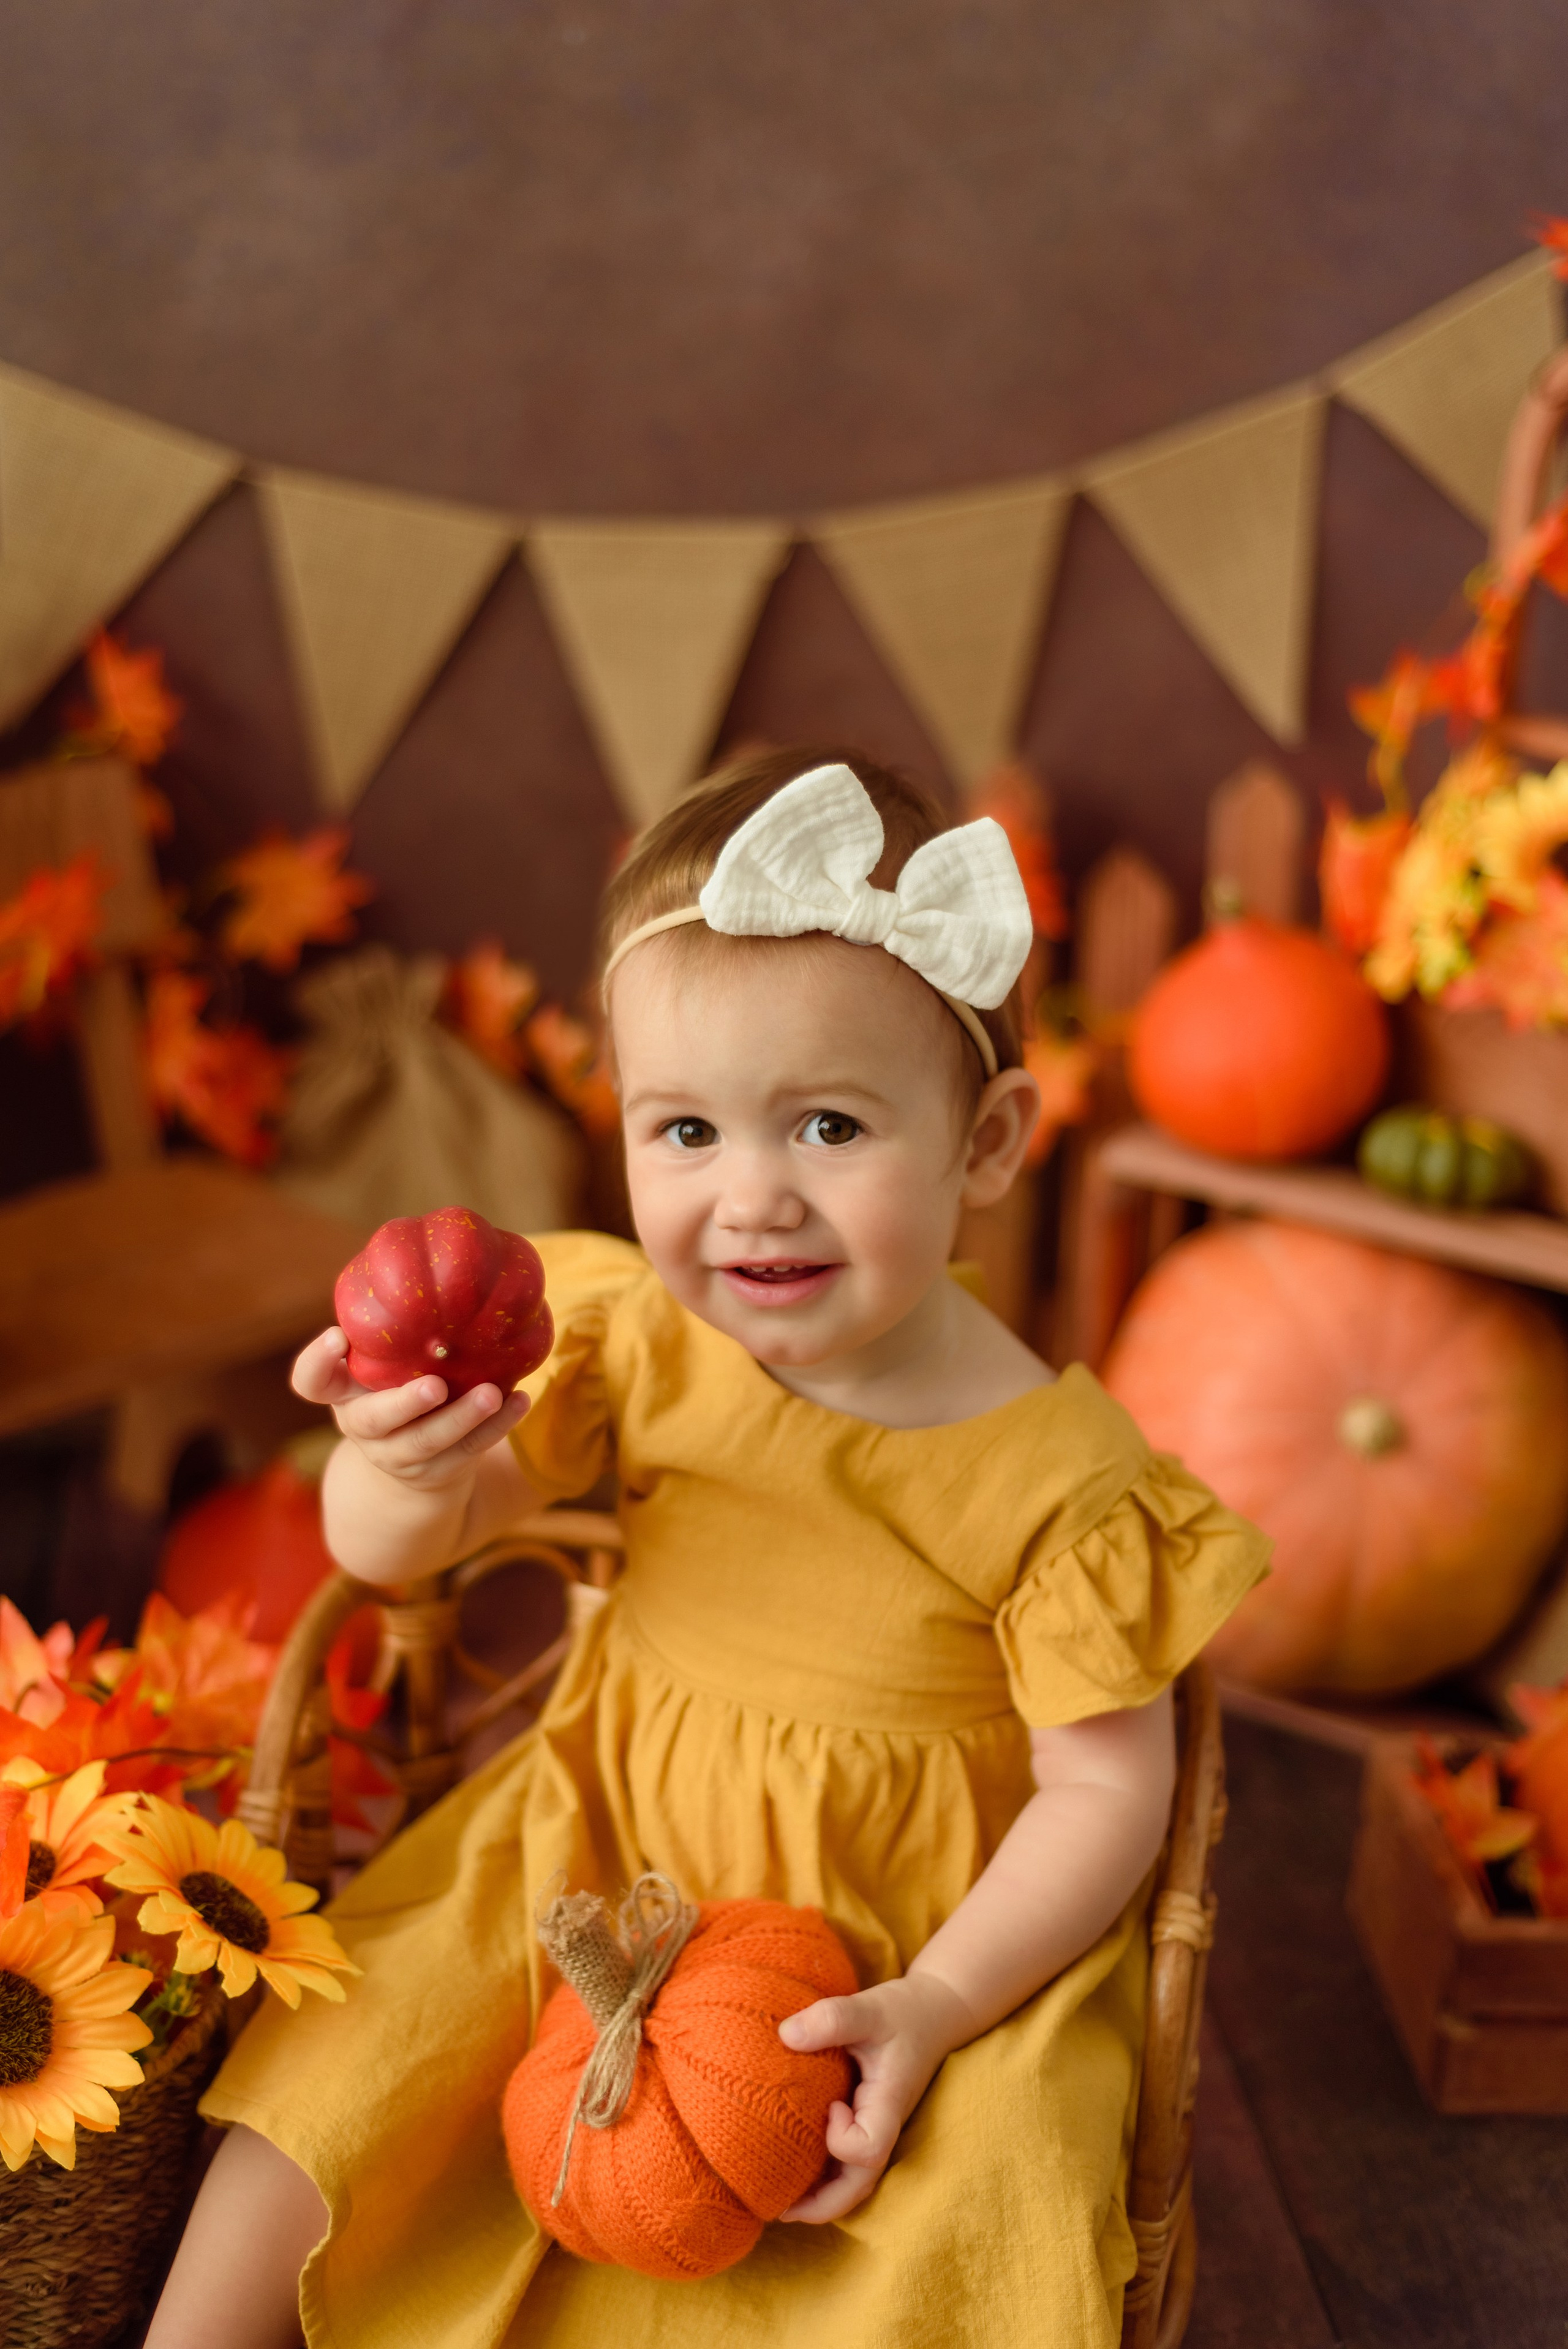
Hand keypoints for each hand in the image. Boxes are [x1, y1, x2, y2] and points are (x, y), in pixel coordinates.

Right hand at [290, 1326, 530, 1492]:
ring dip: (461, 1417)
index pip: (311, 1381)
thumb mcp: (388, 1361)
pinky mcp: (437, 1471)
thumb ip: (399, 1328)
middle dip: (404, 1403)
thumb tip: (450, 1259)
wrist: (417, 1464)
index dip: (317, 1362)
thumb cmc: (402, 1385)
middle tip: (435, 1386)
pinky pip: (468, 1451)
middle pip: (373, 1420)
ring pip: (427, 1442)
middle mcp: (363, 1425)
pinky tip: (520, 1401)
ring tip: (492, 1394)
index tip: (337, 1337)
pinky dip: (496, 1427)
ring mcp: (398, 1455)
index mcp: (344, 1392)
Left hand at [776, 1971, 970, 2222]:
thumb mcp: (870, 2007)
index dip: (841, 2139)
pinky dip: (822, 2177)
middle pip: (859, 2187)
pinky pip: (847, 2164)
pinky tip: (792, 2169)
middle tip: (778, 2208)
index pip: (869, 2150)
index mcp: (887, 2104)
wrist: (933, 2012)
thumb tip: (785, 2035)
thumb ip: (833, 2018)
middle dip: (821, 2205)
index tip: (830, 2105)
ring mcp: (876, 2128)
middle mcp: (883, 2126)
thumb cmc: (902, 2012)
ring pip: (852, 2183)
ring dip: (818, 2198)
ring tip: (777, 2201)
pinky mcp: (866, 2123)